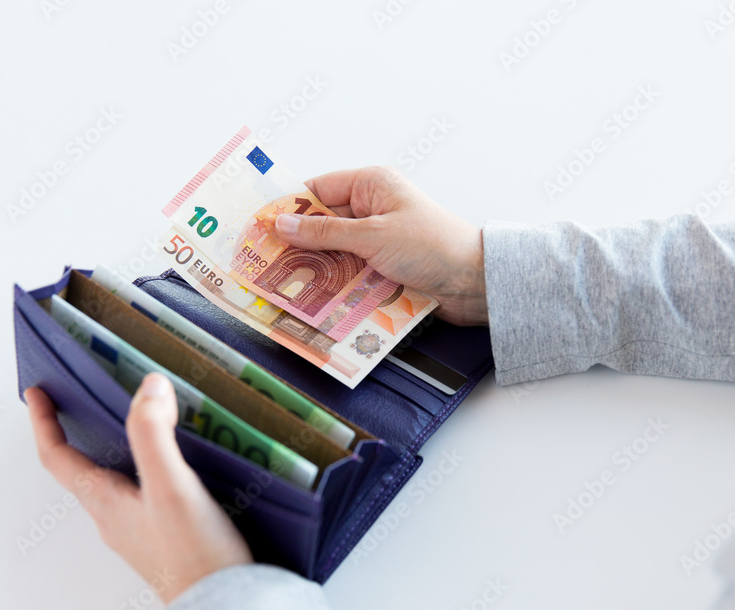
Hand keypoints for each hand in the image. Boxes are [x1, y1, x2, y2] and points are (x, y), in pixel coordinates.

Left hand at [24, 373, 252, 602]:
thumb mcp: (171, 485)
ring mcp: (140, 532)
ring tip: (141, 423)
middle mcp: (115, 518)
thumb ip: (155, 434)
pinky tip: (183, 465)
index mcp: (105, 502)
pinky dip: (153, 471)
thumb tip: (148, 387)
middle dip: (82, 432)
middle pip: (84, 469)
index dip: (44, 422)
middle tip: (87, 400)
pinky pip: (148, 497)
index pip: (57, 458)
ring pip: (117, 483)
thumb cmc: (193, 556)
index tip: (37, 392)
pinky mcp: (167, 541)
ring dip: (120, 451)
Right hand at [275, 166, 486, 326]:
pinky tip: (313, 298)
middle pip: (321, 225)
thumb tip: (282, 223)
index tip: (259, 227)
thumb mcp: (373, 235)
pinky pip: (348, 274)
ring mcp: (377, 241)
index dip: (288, 208)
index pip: (317, 190)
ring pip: (332, 253)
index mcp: (371, 186)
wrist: (475, 283)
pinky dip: (333, 285)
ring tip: (282, 285)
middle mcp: (372, 209)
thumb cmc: (433, 246)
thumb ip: (325, 232)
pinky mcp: (382, 269)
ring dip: (314, 269)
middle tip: (264, 262)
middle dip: (296, 244)